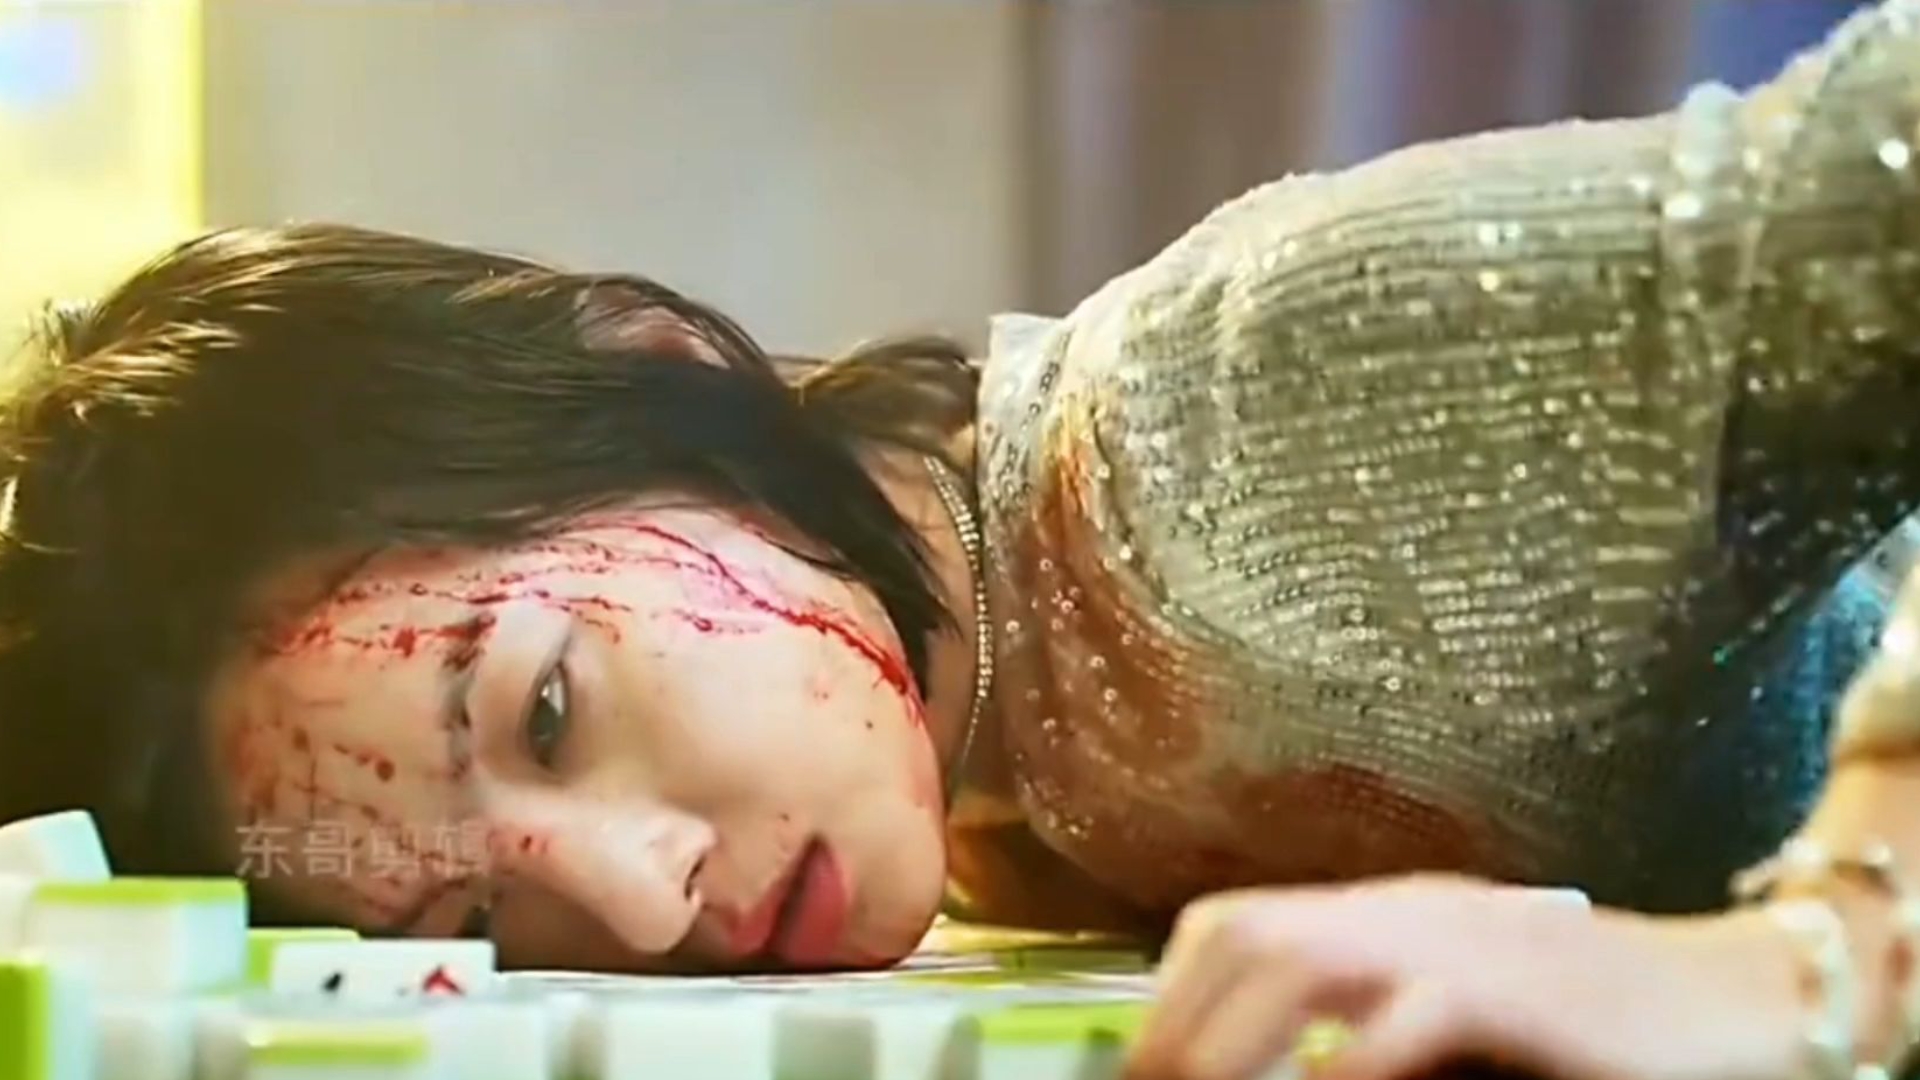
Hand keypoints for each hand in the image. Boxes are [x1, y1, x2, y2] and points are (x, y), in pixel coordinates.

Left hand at [1125, 875, 1809, 1079]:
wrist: (1747, 993)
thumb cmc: (1604, 1020)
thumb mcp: (1469, 1016)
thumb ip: (1380, 1027)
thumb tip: (1300, 1066)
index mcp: (1390, 915)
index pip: (1240, 923)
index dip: (1172, 993)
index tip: (1143, 1060)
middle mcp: (1412, 913)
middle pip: (1246, 933)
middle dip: (1177, 1019)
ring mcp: (1465, 940)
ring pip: (1301, 957)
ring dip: (1231, 1037)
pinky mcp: (1526, 989)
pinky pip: (1411, 1012)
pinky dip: (1350, 1062)